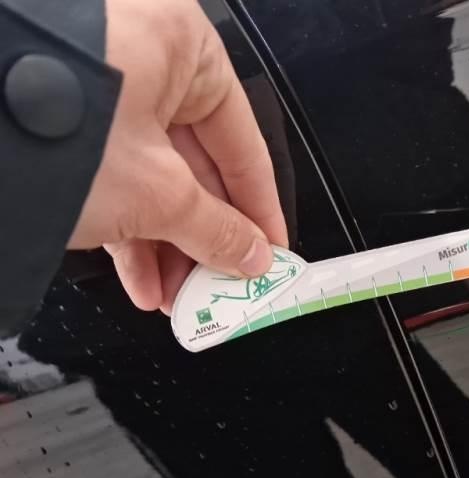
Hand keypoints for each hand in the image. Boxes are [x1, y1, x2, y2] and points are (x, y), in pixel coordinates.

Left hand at [68, 0, 287, 314]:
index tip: (268, 251)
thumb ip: (215, 228)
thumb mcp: (157, 192)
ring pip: (153, 177)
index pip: (243, 142)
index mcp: (182, 47)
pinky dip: (128, 229)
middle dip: (205, 239)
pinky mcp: (65, 119)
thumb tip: (252, 257)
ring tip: (177, 296)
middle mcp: (144, 57)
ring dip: (167, 245)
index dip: (259, 208)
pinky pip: (114, 176)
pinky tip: (140, 278)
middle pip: (197, 166)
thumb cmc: (57, 128)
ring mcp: (101, 87)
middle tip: (220, 285)